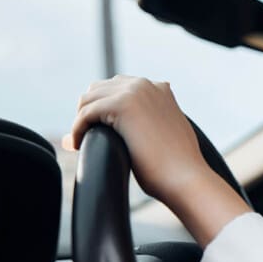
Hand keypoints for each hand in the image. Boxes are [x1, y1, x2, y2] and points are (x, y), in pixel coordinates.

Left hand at [67, 75, 251, 246]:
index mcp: (159, 89)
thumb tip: (137, 130)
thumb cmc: (179, 166)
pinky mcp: (121, 105)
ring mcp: (135, 92)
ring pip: (89, 99)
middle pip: (98, 89)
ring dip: (81, 121)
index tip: (95, 130)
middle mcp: (146, 84)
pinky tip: (77, 146)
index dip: (102, 108)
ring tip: (80, 142)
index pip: (117, 87)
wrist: (186, 176)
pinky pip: (85, 114)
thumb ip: (154, 122)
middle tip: (84, 137)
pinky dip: (77, 130)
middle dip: (89, 112)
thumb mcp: (169, 134)